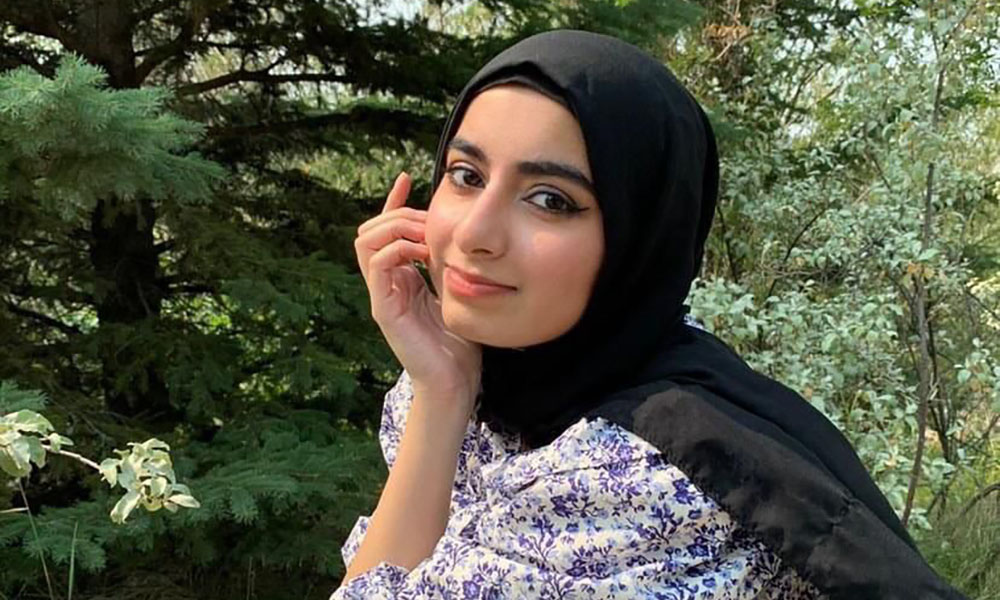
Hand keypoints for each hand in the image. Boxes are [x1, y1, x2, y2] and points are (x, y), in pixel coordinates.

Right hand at [355, 172, 481, 414]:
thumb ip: (448, 263)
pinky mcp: (383, 309)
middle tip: (427, 217)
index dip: (393, 202)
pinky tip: (422, 252)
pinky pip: (377, 265)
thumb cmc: (459, 340)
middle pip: (370, 230)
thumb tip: (458, 231)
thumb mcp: (456, 289)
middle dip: (397, 213)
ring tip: (423, 232)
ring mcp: (381, 295)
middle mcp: (386, 283)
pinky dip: (396, 249)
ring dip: (394, 227)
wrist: (455, 380)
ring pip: (366, 242)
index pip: (385, 230)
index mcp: (401, 277)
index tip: (407, 177)